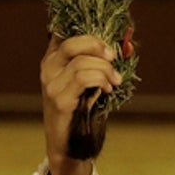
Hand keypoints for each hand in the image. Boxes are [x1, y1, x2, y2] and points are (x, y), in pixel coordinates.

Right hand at [40, 35, 121, 174]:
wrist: (71, 143)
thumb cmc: (84, 108)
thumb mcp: (93, 80)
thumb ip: (102, 61)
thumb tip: (126, 44)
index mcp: (54, 57)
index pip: (64, 31)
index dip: (89, 31)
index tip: (109, 41)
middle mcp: (48, 67)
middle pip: (74, 43)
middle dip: (99, 47)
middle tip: (113, 58)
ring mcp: (50, 83)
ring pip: (82, 62)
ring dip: (105, 70)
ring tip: (114, 82)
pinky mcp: (58, 99)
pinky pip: (83, 79)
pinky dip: (100, 80)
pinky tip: (108, 89)